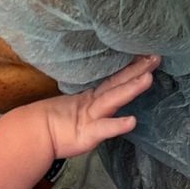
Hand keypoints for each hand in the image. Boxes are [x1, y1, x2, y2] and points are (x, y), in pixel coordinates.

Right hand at [26, 55, 158, 158]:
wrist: (34, 134)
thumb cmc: (54, 123)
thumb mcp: (76, 109)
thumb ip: (92, 100)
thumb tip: (107, 87)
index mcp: (93, 98)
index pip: (116, 79)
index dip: (131, 67)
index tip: (147, 54)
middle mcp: (94, 104)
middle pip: (118, 84)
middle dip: (137, 70)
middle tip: (155, 57)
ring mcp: (90, 116)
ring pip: (113, 99)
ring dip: (131, 89)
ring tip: (148, 78)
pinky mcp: (87, 134)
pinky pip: (104, 129)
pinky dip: (118, 125)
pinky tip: (132, 121)